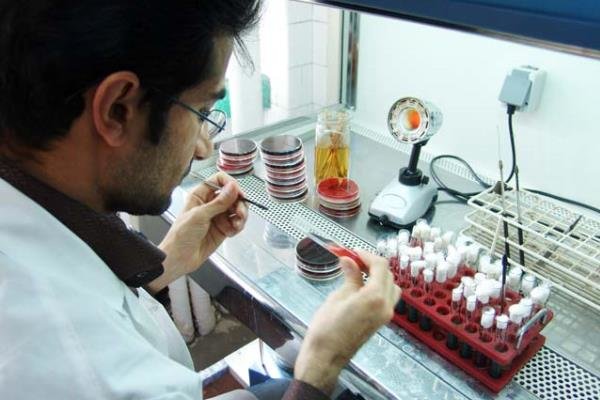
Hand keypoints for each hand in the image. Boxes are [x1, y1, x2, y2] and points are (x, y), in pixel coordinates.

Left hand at [148, 172, 247, 292]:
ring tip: (238, 224)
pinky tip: (233, 231)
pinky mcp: (223, 228)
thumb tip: (232, 187)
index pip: (219, 180)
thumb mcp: (200, 216)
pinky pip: (237, 222)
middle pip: (232, 195)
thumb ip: (219, 202)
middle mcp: (210, 204)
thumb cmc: (181, 236)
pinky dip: (238, 226)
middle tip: (241, 212)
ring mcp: (217, 216)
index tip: (238, 192)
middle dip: (239, 203)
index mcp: (200, 195)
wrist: (179, 258)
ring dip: (241, 216)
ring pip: (237, 209)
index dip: (230, 184)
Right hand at [293, 250, 400, 393]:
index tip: (353, 252)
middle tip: (353, 259)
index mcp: (375, 297)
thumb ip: (350, 277)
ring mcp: (385, 315)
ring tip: (358, 272)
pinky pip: (387, 298)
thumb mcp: (337, 297)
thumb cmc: (326, 328)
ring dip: (378, 276)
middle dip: (372, 264)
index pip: (380, 266)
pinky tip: (361, 286)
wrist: (325, 357)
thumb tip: (350, 261)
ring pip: (390, 286)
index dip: (367, 255)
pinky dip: (378, 287)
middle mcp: (385, 305)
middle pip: (387, 275)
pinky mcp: (380, 321)